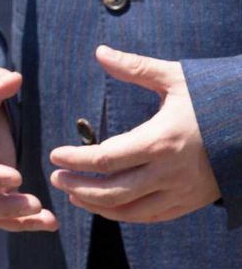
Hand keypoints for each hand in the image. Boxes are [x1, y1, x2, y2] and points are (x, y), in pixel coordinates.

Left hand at [48, 45, 220, 222]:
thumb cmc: (214, 97)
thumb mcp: (175, 78)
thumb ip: (135, 68)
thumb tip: (100, 51)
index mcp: (161, 140)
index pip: (106, 158)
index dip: (76, 159)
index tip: (54, 154)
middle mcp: (170, 172)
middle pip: (113, 190)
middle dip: (78, 186)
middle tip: (55, 177)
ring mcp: (182, 191)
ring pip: (130, 210)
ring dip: (97, 205)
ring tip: (73, 194)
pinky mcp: (192, 202)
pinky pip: (152, 217)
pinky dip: (124, 215)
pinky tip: (106, 206)